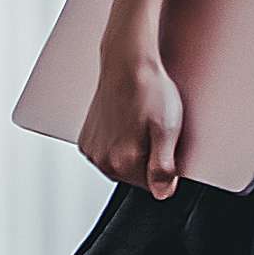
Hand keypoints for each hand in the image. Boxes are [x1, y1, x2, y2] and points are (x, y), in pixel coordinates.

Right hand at [79, 51, 186, 198]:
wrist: (127, 62)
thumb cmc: (149, 90)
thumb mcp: (167, 128)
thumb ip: (164, 167)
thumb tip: (163, 192)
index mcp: (123, 163)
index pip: (154, 186)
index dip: (165, 166)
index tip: (164, 142)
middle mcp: (103, 160)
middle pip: (135, 177)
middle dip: (147, 159)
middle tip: (152, 130)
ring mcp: (92, 150)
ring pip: (120, 164)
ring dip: (130, 151)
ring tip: (138, 122)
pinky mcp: (86, 139)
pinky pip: (106, 153)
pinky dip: (116, 142)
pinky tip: (125, 122)